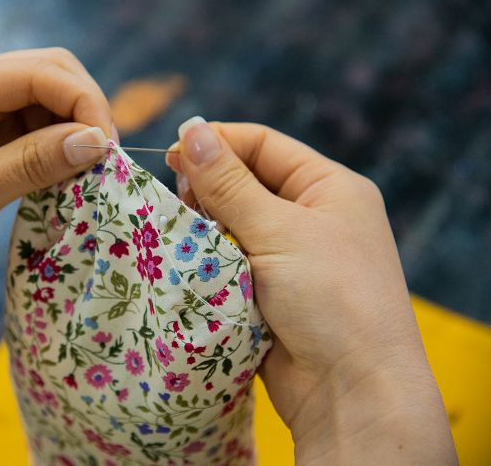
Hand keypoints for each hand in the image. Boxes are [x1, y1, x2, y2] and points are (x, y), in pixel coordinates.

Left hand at [0, 48, 113, 463]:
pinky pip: (21, 127)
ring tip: (81, 175)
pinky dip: (46, 148)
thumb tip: (97, 140)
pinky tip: (57, 176)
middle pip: (42, 74)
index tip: (108, 152)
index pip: (38, 72)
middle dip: (80, 111)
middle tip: (100, 162)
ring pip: (37, 101)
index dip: (84, 104)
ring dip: (66, 132)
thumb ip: (33, 163)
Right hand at [166, 118, 456, 464]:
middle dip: (207, 190)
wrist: (351, 391)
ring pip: (230, 225)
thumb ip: (229, 183)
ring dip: (204, 229)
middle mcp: (310, 217)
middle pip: (243, 183)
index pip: (263, 145)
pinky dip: (206, 262)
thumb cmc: (331, 297)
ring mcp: (289, 257)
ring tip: (181, 237)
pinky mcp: (267, 292)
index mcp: (328, 188)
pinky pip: (227, 263)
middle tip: (177, 203)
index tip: (170, 155)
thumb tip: (191, 129)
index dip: (217, 144)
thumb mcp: (279, 231)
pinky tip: (187, 264)